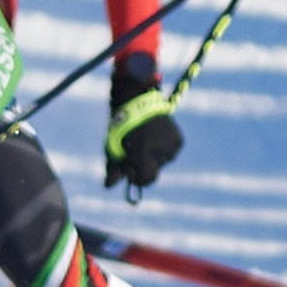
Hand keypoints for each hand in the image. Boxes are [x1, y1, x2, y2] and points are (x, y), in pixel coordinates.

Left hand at [104, 53, 183, 191]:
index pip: (145, 180)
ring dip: (153, 155)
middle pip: (153, 171)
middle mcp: (161, 152)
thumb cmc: (122, 125)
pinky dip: (162, 148)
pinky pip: (170, 153)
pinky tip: (155, 136)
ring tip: (145, 137)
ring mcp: (172, 147)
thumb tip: (108, 186)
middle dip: (143, 164)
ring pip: (162, 162)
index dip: (136, 176)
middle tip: (134, 148)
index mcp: (144, 155)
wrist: (138, 100)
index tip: (130, 167)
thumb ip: (113, 168)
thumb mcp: (113, 146)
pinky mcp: (179, 141)